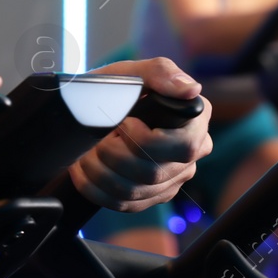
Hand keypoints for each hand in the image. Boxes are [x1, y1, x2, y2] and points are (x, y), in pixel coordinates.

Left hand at [70, 57, 212, 211]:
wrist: (93, 111)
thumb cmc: (118, 89)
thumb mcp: (134, 73)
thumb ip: (162, 73)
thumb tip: (191, 89)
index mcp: (195, 122)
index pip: (184, 146)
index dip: (146, 140)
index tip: (123, 123)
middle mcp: (190, 155)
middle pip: (153, 172)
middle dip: (114, 154)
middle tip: (96, 137)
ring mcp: (171, 179)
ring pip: (134, 191)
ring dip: (99, 171)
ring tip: (86, 150)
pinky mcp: (151, 197)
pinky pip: (123, 204)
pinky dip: (94, 188)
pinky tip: (83, 170)